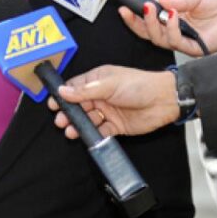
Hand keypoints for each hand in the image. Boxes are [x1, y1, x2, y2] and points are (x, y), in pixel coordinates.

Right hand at [47, 65, 180, 136]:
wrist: (164, 100)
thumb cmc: (139, 85)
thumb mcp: (109, 84)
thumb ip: (85, 90)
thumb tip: (63, 90)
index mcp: (98, 80)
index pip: (75, 87)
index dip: (63, 95)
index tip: (52, 104)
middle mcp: (102, 95)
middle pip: (79, 105)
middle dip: (68, 113)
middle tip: (60, 120)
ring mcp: (109, 111)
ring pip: (88, 119)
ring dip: (78, 125)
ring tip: (70, 130)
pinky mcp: (116, 126)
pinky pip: (101, 132)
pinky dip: (93, 135)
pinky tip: (87, 137)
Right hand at [119, 0, 216, 55]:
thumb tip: (158, 1)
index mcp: (172, 20)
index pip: (149, 21)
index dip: (135, 16)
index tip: (124, 7)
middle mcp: (175, 32)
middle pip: (148, 34)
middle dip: (135, 23)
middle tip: (130, 10)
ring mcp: (183, 42)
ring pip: (158, 40)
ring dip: (152, 24)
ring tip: (152, 8)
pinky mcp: (193, 49)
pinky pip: (176, 42)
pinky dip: (172, 28)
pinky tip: (173, 15)